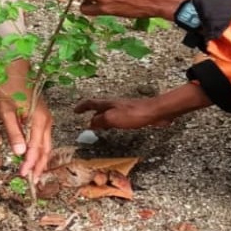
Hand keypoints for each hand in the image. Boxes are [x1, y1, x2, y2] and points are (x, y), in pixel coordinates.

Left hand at [0, 59, 53, 181]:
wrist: (14, 70)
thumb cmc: (8, 88)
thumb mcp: (6, 110)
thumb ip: (13, 132)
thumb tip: (20, 153)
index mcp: (39, 120)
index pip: (35, 148)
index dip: (30, 163)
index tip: (23, 175)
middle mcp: (46, 121)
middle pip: (45, 149)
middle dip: (39, 166)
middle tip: (32, 181)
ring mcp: (46, 119)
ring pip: (46, 144)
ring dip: (40, 159)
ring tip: (34, 173)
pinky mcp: (42, 117)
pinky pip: (43, 138)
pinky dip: (39, 150)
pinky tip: (34, 156)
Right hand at [75, 82, 212, 130]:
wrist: (155, 112)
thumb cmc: (134, 114)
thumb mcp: (112, 118)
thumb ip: (99, 121)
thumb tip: (90, 124)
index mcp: (108, 104)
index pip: (91, 103)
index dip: (82, 107)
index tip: (75, 111)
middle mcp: (115, 104)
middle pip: (100, 107)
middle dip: (92, 113)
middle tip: (86, 121)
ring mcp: (124, 108)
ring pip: (109, 112)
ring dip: (102, 118)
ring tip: (99, 127)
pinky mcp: (133, 113)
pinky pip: (118, 117)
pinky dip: (112, 122)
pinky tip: (117, 127)